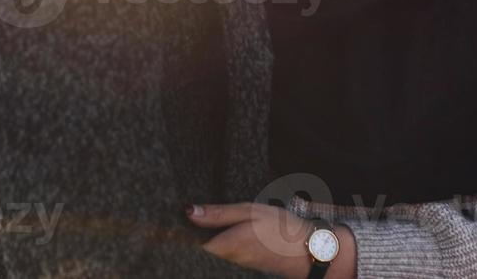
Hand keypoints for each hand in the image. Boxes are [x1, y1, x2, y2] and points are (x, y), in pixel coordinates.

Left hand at [187, 203, 355, 278]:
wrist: (309, 251)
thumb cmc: (281, 228)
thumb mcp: (249, 211)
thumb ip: (218, 214)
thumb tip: (189, 212)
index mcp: (225, 246)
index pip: (190, 247)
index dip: (177, 233)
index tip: (167, 220)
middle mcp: (226, 260)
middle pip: (197, 250)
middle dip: (189, 233)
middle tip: (183, 213)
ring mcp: (234, 264)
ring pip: (209, 252)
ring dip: (203, 237)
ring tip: (198, 216)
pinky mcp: (241, 264)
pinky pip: (221, 253)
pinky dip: (217, 241)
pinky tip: (219, 228)